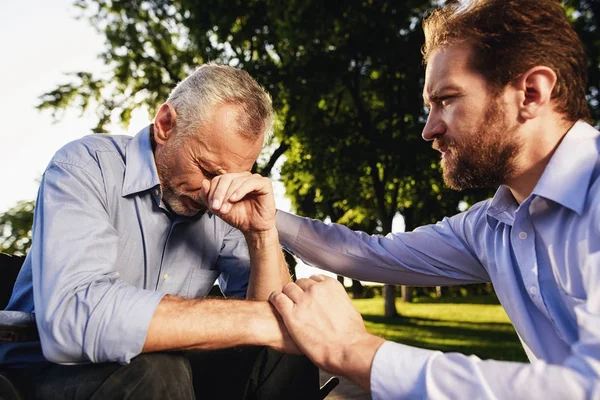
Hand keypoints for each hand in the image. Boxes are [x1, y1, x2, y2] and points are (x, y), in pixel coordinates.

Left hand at [199, 172, 275, 232]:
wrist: (253, 229)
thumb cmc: (238, 217)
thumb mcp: (218, 208)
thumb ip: (208, 196)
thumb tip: (204, 182)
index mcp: (233, 180)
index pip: (219, 179)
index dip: (213, 191)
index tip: (212, 206)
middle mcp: (244, 177)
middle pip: (226, 178)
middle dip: (219, 193)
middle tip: (216, 207)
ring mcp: (255, 179)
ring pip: (237, 180)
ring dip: (228, 195)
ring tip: (225, 209)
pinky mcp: (265, 183)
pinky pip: (250, 183)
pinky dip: (240, 191)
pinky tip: (234, 200)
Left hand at [268, 275, 383, 379]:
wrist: (347, 350)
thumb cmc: (352, 336)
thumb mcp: (349, 309)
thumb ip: (338, 301)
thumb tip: (335, 304)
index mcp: (331, 286)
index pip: (315, 278)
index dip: (310, 287)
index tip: (309, 294)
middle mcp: (316, 289)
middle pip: (300, 282)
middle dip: (299, 291)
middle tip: (298, 302)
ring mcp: (303, 300)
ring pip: (288, 288)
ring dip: (287, 295)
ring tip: (286, 303)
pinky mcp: (291, 314)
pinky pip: (277, 298)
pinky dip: (275, 299)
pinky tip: (275, 302)